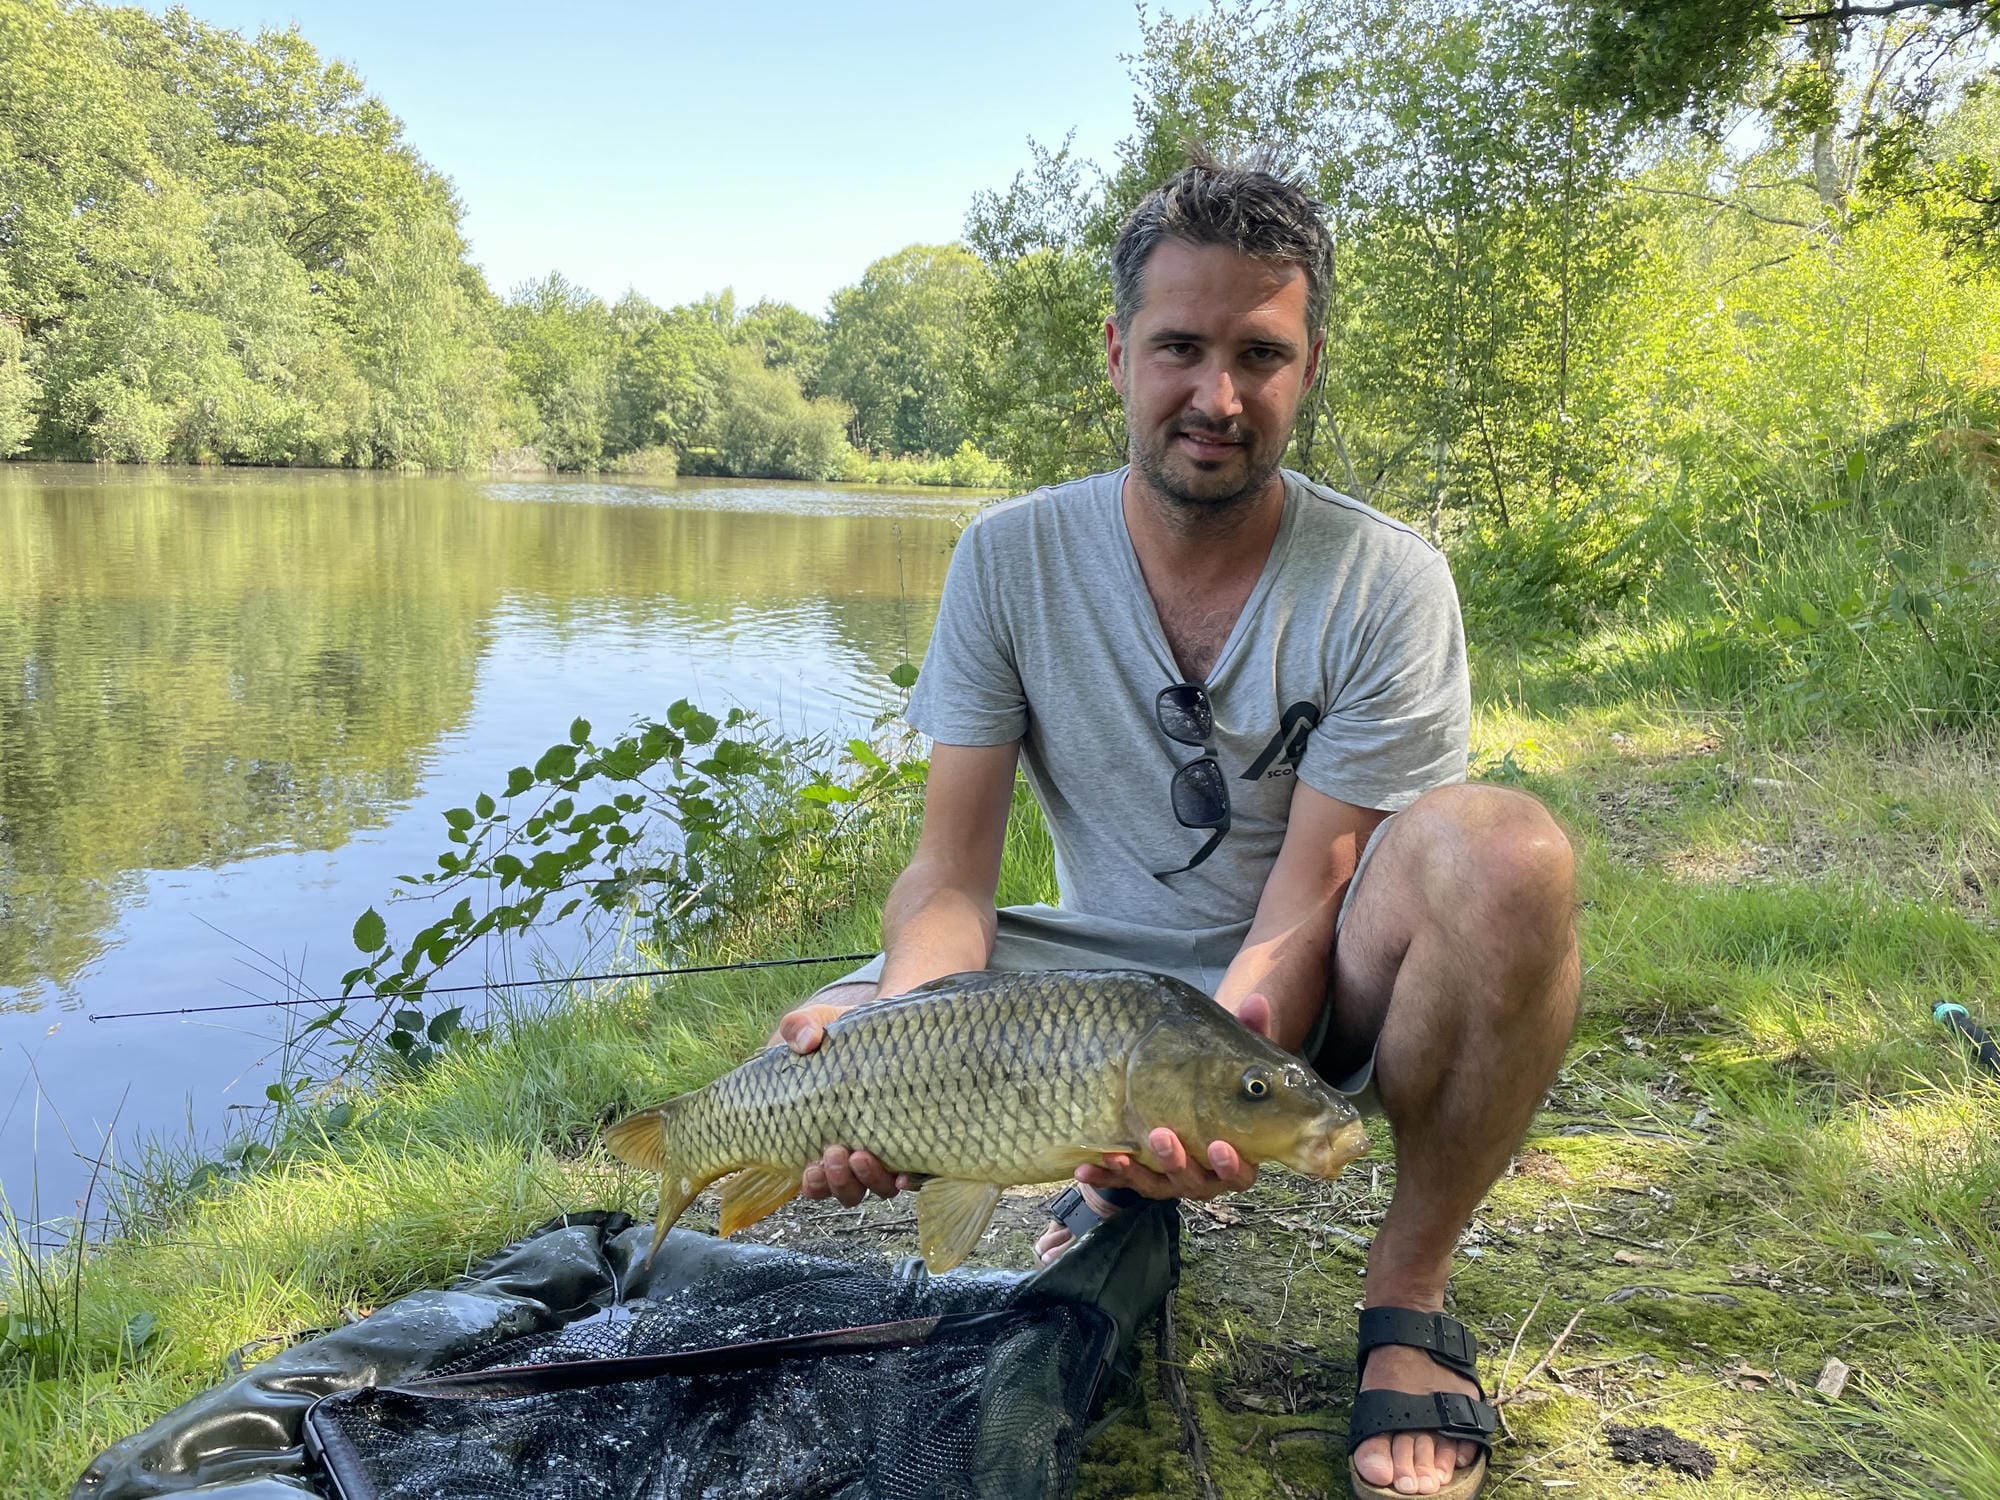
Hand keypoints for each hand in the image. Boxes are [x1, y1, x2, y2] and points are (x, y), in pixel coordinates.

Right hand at [766, 1003, 918, 1205]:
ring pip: (879, 1187)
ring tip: (862, 1155)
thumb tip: (804, 1041)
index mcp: (826, 1137)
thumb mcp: (817, 1024)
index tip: (810, 1167)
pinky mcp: (920, 1142)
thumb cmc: (846, 1035)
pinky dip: (908, 1179)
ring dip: (869, 1180)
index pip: (816, 1179)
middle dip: (838, 1181)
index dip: (814, 1184)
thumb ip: (800, 1027)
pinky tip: (904, 1173)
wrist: (893, 1027)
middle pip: (847, 1190)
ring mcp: (889, 1149)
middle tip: (835, 1154)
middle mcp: (857, 1152)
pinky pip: (916, 1174)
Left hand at [1072, 991, 1272, 1204]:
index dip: (1232, 1165)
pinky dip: (1103, 1178)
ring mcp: (1169, 1179)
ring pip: (1157, 1186)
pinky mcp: (1138, 1176)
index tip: (1220, 1144)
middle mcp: (1203, 1174)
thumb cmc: (1214, 1082)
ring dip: (1137, 1173)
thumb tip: (1256, 1002)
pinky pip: (1119, 1184)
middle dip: (1178, 1163)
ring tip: (1117, 1153)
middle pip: (1196, 1182)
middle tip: (1162, 1135)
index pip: (1241, 1172)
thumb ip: (1248, 1035)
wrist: (1180, 1100)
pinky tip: (1083, 1169)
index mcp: (1233, 1154)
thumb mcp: (1230, 1059)